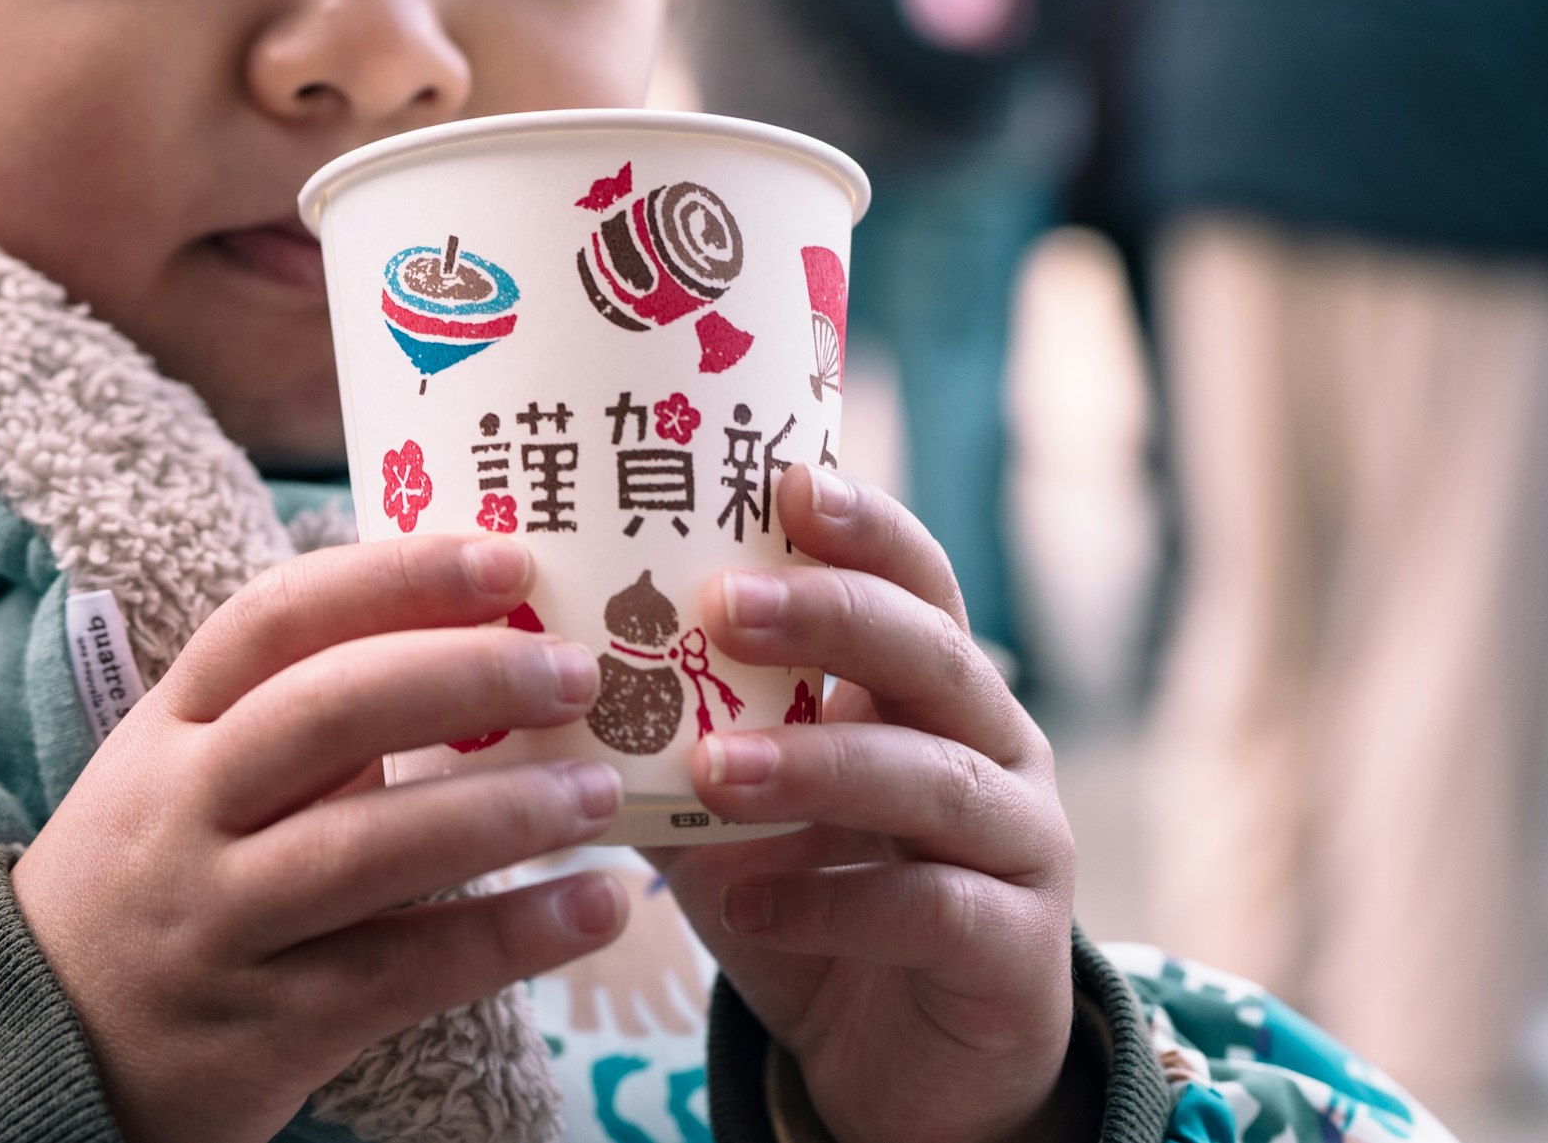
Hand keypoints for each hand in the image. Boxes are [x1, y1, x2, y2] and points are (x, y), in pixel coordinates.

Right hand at [12, 536, 634, 1142]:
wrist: (40, 1044)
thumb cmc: (148, 881)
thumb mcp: (181, 776)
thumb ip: (295, 718)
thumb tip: (468, 639)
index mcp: (168, 727)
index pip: (276, 619)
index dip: (396, 577)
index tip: (505, 558)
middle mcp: (184, 810)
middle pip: (326, 713)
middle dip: (463, 676)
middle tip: (576, 670)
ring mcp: (219, 918)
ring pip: (367, 849)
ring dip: (503, 813)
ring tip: (603, 790)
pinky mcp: (267, 1025)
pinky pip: (403, 972)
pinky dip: (510, 936)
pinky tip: (596, 906)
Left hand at [652, 465, 1083, 1142]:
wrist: (904, 1067)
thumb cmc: (810, 903)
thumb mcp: (730, 810)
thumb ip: (670, 732)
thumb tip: (527, 652)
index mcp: (930, 691)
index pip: (913, 581)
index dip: (863, 528)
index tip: (784, 482)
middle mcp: (993, 749)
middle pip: (930, 655)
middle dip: (830, 618)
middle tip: (720, 602)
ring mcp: (1019, 848)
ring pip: (933, 780)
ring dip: (818, 767)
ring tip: (712, 769)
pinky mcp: (1015, 952)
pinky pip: (933, 910)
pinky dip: (836, 904)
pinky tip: (747, 909)